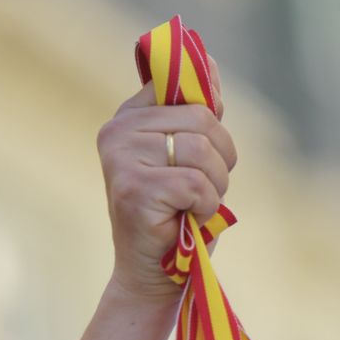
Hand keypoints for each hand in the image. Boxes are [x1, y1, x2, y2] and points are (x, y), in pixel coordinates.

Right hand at [95, 54, 237, 305]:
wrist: (154, 273)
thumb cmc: (179, 215)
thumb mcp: (191, 158)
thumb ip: (198, 116)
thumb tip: (211, 65)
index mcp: (131, 115)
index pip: (183, 84)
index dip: (212, 115)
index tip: (208, 146)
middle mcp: (118, 130)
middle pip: (205, 120)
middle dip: (221, 162)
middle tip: (200, 191)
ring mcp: (120, 157)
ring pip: (203, 152)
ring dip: (215, 187)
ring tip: (193, 206)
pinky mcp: (132, 187)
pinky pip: (197, 184)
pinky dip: (205, 207)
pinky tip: (185, 219)